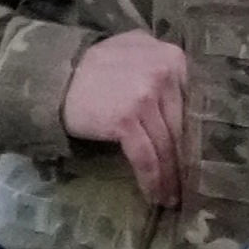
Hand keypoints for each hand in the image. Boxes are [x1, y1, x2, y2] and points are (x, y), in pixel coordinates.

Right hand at [61, 31, 193, 215]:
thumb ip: (162, 66)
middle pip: (180, 127)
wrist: (55, 78)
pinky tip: (154, 195)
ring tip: (170, 196)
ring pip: (166, 145)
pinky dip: (152, 179)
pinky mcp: (127, 119)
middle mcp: (163, 72)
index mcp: (171, 56)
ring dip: (169, 176)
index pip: (191, 104)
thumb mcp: (135, 52)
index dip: (192, 135)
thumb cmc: (96, 69)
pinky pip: (146, 157)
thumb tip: (188, 102)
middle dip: (183, 160)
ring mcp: (146, 96)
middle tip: (184, 184)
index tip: (192, 158)